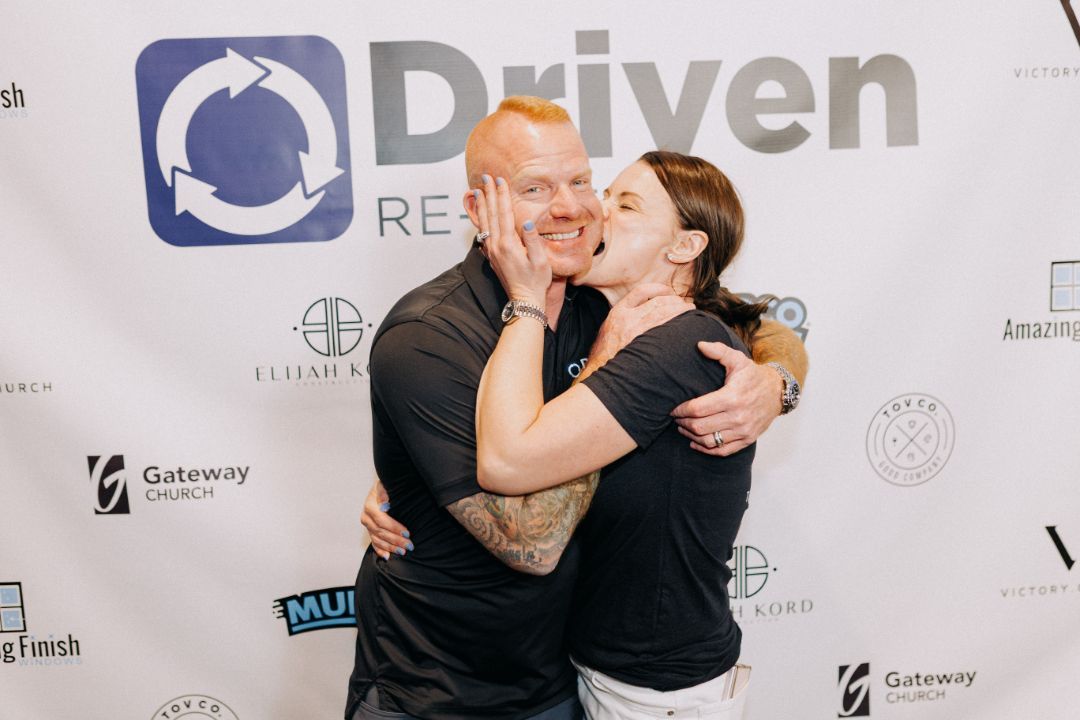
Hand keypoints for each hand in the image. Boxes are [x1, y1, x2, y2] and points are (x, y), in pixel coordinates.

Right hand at [361, 481, 412, 559]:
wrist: (383, 487)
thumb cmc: (388, 486)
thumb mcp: (386, 485)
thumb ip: (384, 492)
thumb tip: (385, 504)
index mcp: (370, 505)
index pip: (382, 520)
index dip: (394, 528)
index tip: (407, 533)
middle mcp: (366, 517)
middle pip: (380, 532)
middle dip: (395, 540)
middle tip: (409, 545)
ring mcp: (367, 525)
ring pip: (377, 539)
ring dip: (390, 547)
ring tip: (402, 552)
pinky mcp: (370, 530)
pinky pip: (374, 543)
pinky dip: (380, 550)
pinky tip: (388, 556)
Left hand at [475, 174, 549, 305]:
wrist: (524, 301)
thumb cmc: (536, 282)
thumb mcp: (541, 261)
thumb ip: (533, 240)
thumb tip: (526, 222)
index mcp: (509, 245)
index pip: (504, 213)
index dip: (502, 195)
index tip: (499, 180)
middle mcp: (496, 246)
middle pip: (490, 214)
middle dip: (489, 194)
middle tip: (485, 178)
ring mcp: (491, 251)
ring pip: (484, 222)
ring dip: (482, 205)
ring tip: (478, 190)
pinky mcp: (491, 256)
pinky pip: (483, 232)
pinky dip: (480, 219)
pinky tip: (480, 213)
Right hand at [590, 283, 693, 365]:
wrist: (601, 376)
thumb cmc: (604, 356)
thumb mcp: (608, 329)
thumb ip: (624, 317)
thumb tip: (644, 310)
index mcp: (618, 312)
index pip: (642, 291)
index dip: (659, 289)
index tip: (669, 292)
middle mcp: (627, 319)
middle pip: (658, 302)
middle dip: (674, 301)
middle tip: (685, 305)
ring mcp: (636, 332)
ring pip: (664, 313)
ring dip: (681, 310)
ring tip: (690, 311)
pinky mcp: (645, 345)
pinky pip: (666, 329)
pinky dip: (677, 324)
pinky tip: (684, 326)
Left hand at [671, 341, 782, 456]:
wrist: (778, 392)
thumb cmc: (753, 376)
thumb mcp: (738, 359)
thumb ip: (718, 351)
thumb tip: (699, 345)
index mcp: (732, 397)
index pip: (698, 409)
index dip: (681, 410)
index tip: (673, 408)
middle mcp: (738, 416)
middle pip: (700, 426)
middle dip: (683, 423)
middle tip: (675, 418)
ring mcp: (743, 431)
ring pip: (709, 441)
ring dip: (691, 436)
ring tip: (682, 428)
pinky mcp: (747, 440)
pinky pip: (722, 450)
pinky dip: (706, 449)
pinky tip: (695, 442)